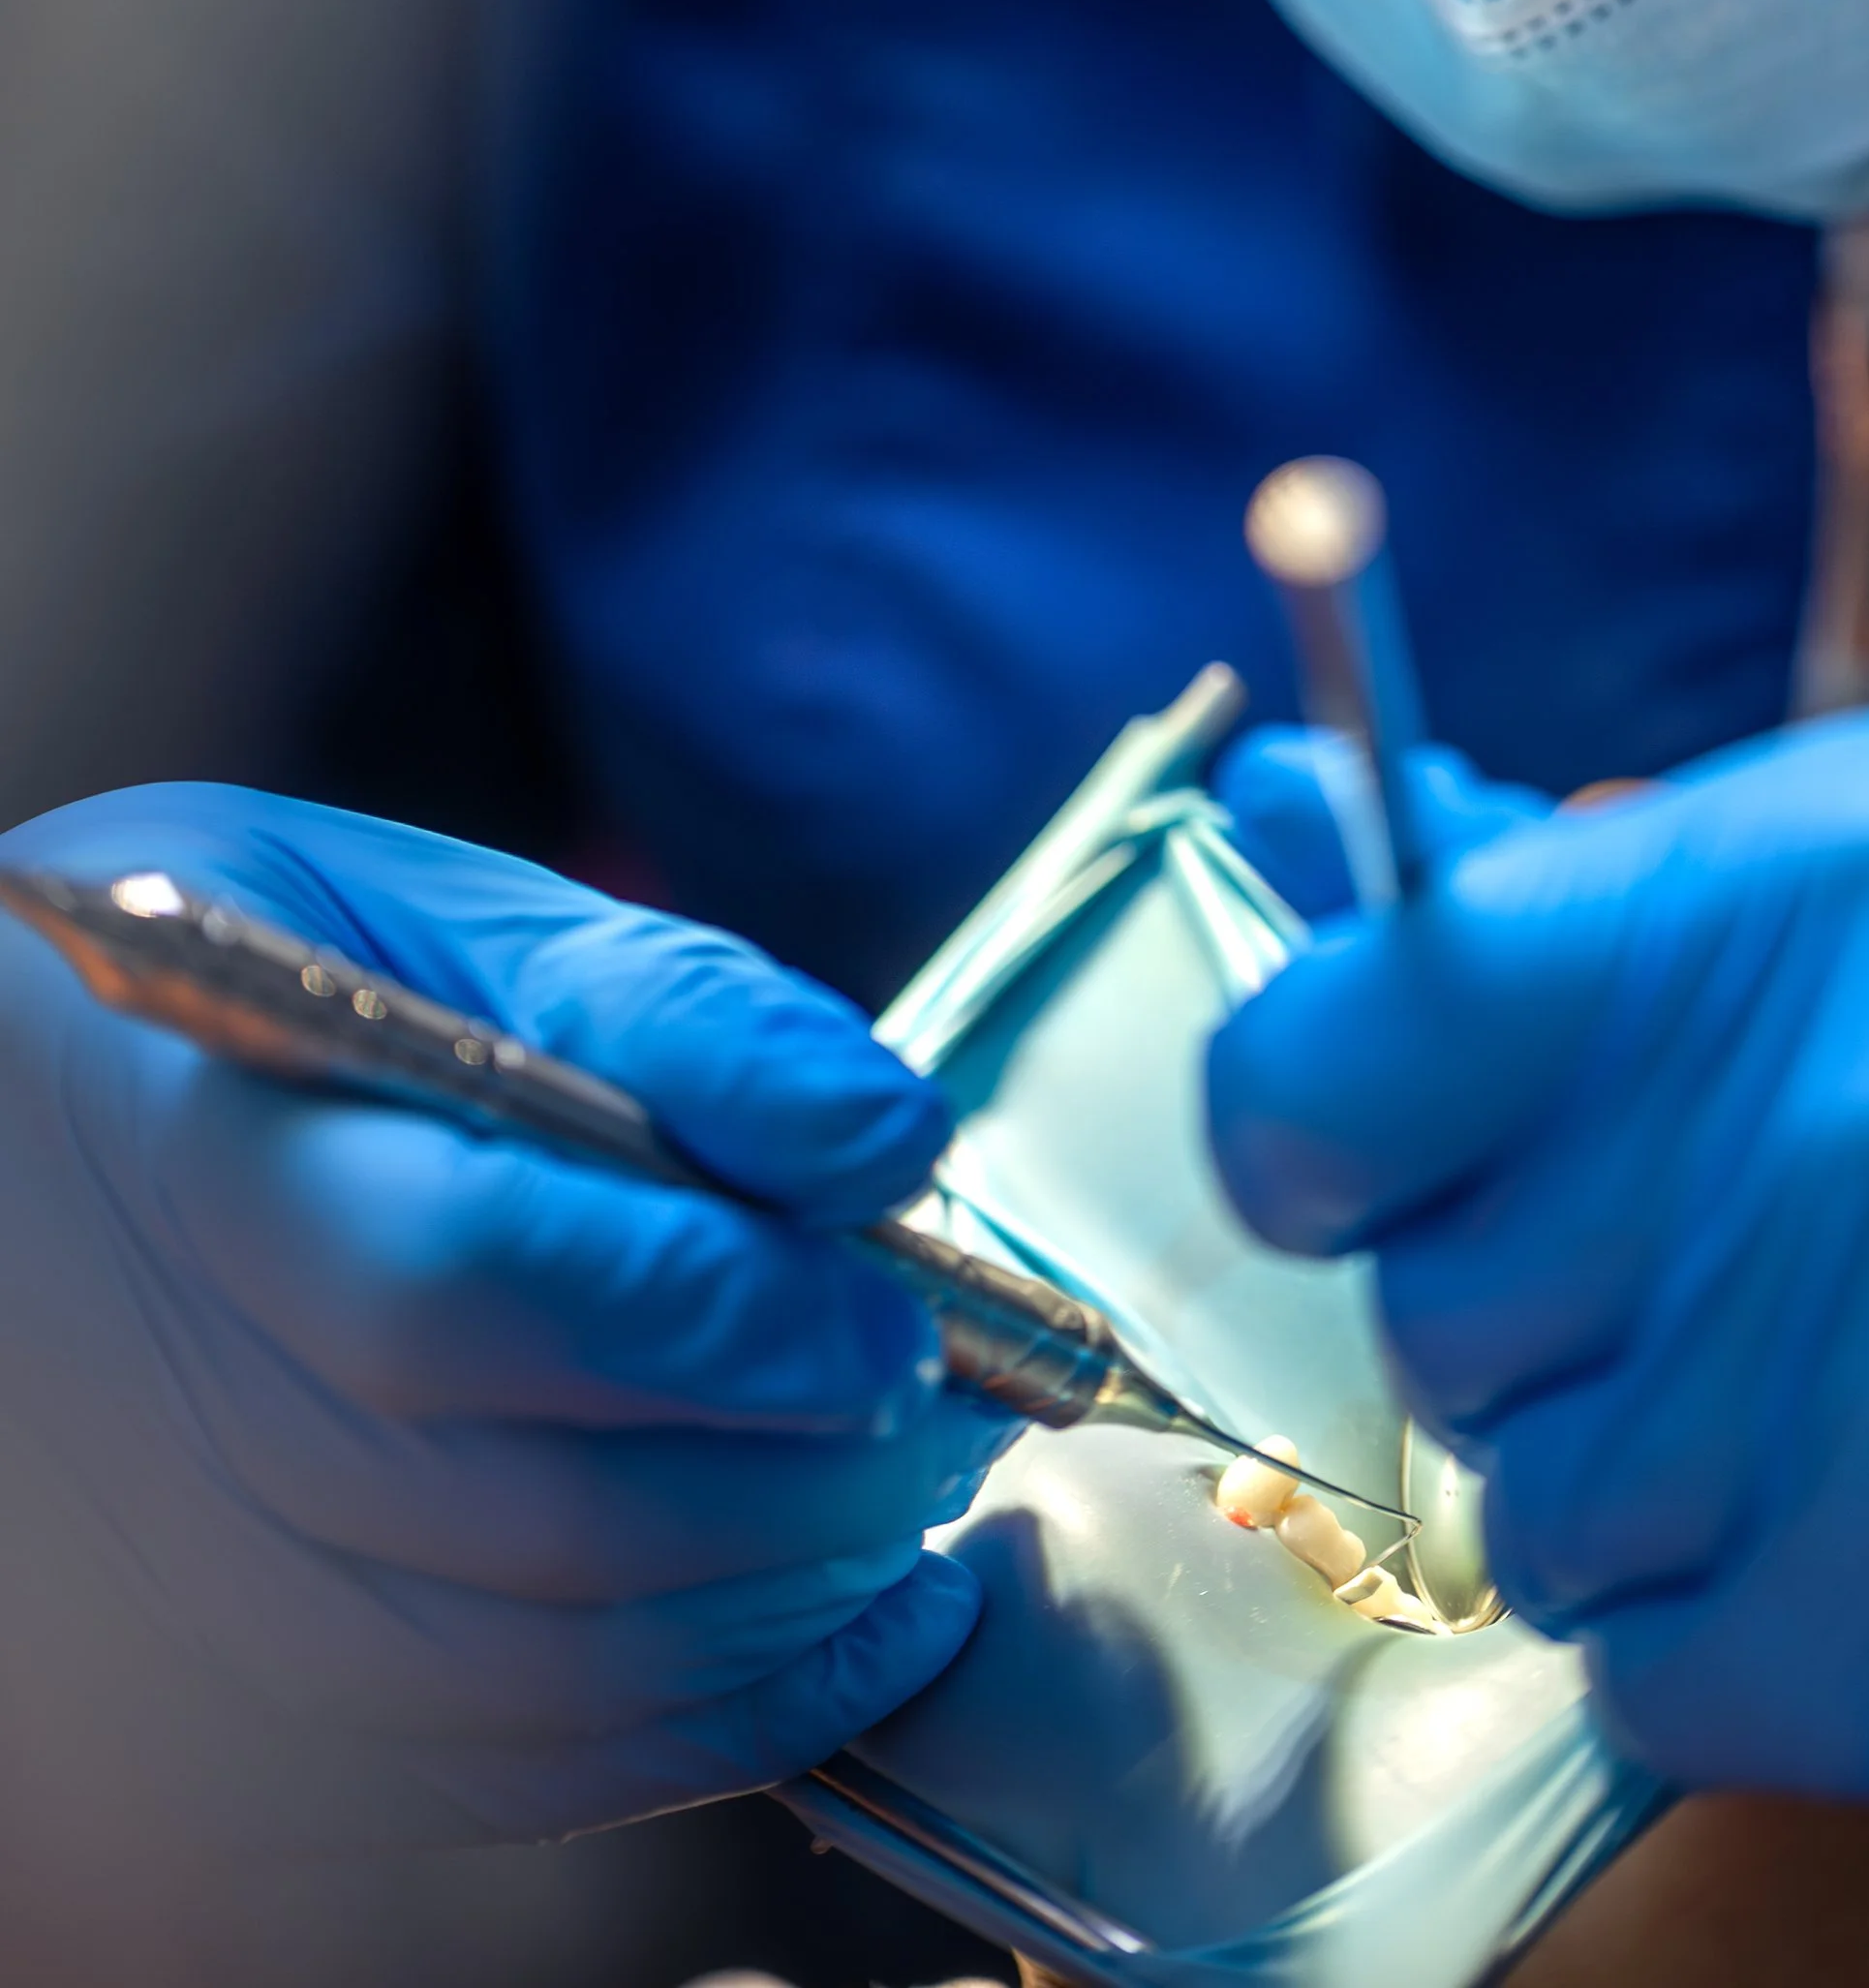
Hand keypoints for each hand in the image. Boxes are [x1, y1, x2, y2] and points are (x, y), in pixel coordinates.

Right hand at [0, 785, 992, 1847]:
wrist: (14, 1157)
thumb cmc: (212, 1002)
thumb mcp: (402, 909)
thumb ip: (654, 1005)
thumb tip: (882, 1135)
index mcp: (200, 1159)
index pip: (463, 1287)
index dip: (718, 1314)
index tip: (898, 1301)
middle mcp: (170, 1410)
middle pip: (539, 1513)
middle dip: (812, 1473)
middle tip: (961, 1393)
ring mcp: (196, 1588)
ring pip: (546, 1674)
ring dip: (789, 1604)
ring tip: (915, 1490)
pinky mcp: (242, 1702)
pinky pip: (501, 1771)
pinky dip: (703, 1719)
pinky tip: (828, 1617)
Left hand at [1207, 707, 1868, 1838]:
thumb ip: (1594, 876)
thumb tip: (1301, 821)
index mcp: (1776, 907)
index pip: (1338, 1054)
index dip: (1309, 1110)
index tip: (1353, 1137)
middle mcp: (1801, 1144)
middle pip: (1439, 1310)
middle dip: (1547, 1294)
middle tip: (1734, 1252)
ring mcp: (1863, 1405)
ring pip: (1536, 1508)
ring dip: (1655, 1469)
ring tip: (1863, 1384)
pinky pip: (1651, 1678)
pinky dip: (1741, 1628)